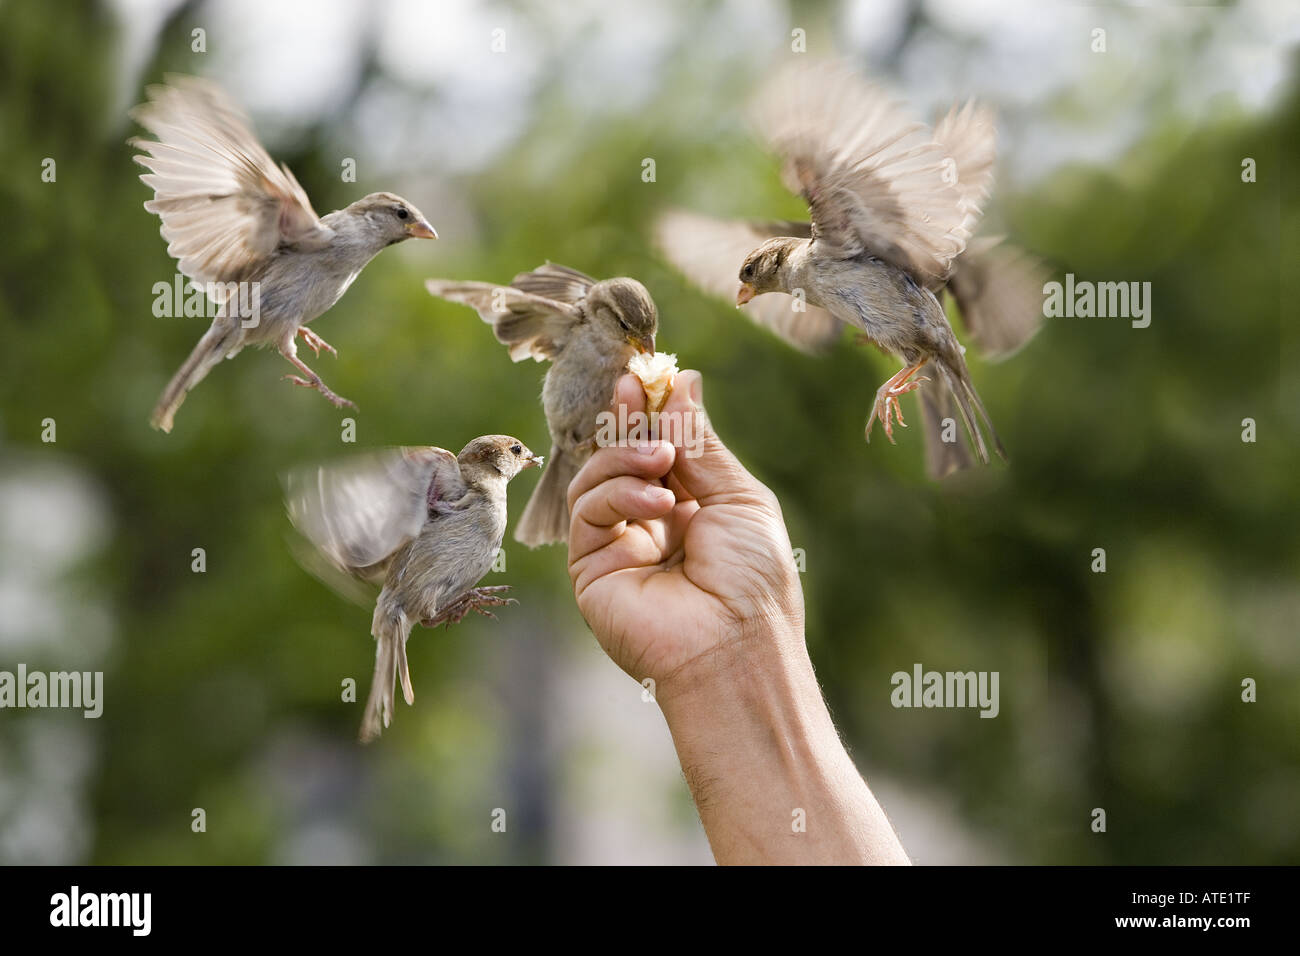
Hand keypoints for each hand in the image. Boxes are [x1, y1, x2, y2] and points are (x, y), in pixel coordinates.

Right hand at [567, 370, 802, 693]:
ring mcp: (618, 545)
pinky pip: (587, 510)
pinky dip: (618, 492)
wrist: (735, 648)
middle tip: (631, 389)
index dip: (650, 412)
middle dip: (625, 419)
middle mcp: (651, 523)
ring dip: (626, 455)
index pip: (658, 447)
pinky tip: (657, 503)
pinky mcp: (590, 567)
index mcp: (692, 506)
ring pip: (596, 476)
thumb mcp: (737, 497)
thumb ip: (700, 442)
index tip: (646, 377)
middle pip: (620, 455)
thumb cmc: (753, 579)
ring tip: (662, 462)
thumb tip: (683, 381)